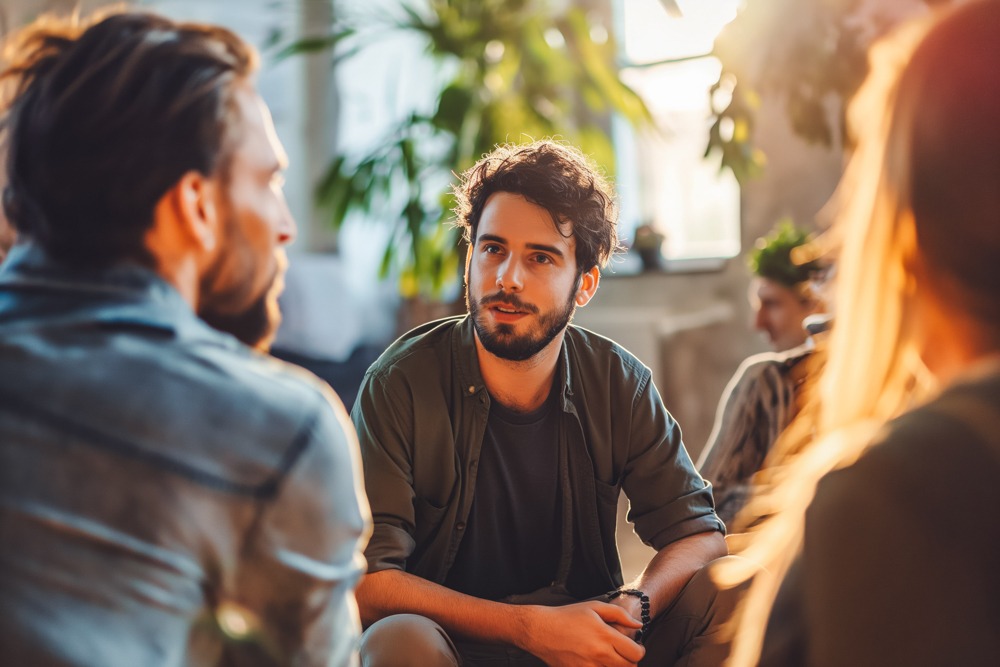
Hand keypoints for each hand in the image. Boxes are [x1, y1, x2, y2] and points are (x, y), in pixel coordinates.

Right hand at [516, 600, 644, 665]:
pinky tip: (598, 662)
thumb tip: (638, 625)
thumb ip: (619, 614)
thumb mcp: (594, 607)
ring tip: (610, 657)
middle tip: (624, 653)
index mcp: (605, 636)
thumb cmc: (567, 616)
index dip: (639, 651)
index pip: (636, 653)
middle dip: (630, 661)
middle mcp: (599, 654)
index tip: (635, 647)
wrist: (541, 630)